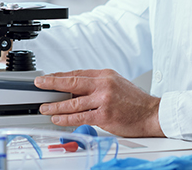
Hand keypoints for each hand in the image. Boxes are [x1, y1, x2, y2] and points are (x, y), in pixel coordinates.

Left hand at [35, 69, 163, 137]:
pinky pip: (80, 117)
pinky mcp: (104, 115)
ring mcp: (104, 99)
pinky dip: (66, 118)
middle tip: (39, 84)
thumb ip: (96, 85)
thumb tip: (75, 89)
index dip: (60, 76)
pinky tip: (58, 118)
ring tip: (44, 107)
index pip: (77, 73)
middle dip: (52, 83)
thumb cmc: (135, 101)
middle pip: (72, 82)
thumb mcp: (116, 84)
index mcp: (105, 75)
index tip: (48, 78)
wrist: (152, 113)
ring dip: (56, 105)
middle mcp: (103, 84)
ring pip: (73, 101)